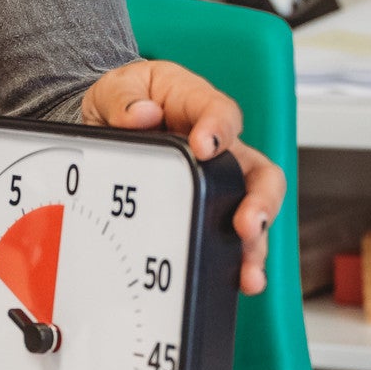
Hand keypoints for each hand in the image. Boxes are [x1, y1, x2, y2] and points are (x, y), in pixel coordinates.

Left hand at [80, 60, 283, 296]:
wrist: (110, 123)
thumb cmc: (124, 100)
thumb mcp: (114, 88)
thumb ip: (123, 99)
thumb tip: (142, 114)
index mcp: (197, 104)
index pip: (221, 112)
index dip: (219, 129)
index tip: (204, 146)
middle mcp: (220, 146)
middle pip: (258, 171)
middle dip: (261, 200)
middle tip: (246, 222)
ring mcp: (218, 181)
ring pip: (253, 210)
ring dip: (255, 243)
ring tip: (248, 270)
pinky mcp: (208, 209)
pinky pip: (231, 236)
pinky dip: (238, 261)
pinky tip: (240, 281)